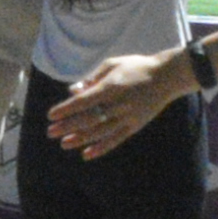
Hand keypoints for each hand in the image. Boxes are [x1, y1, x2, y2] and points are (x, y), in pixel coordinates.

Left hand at [46, 49, 188, 153]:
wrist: (166, 77)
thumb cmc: (136, 67)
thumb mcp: (113, 64)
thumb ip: (92, 78)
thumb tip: (73, 90)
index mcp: (111, 86)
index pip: (83, 101)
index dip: (66, 109)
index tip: (51, 115)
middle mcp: (118, 103)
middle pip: (88, 118)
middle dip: (68, 126)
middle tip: (51, 132)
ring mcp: (127, 116)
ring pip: (100, 131)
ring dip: (80, 139)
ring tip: (64, 144)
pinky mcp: (135, 126)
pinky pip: (116, 140)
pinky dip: (101, 148)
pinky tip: (87, 154)